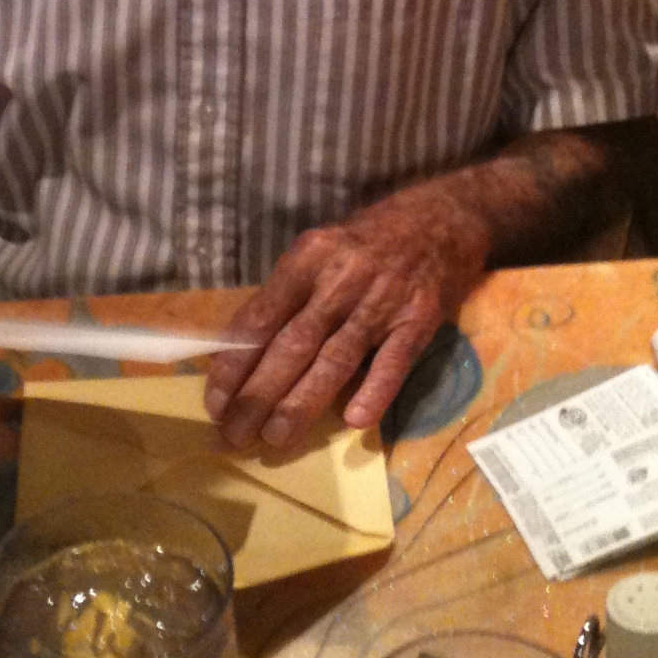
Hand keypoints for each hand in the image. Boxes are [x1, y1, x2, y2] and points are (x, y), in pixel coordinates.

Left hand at [203, 182, 492, 450]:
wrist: (441, 219)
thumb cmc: (366, 243)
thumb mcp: (319, 252)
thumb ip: (286, 297)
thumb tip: (241, 353)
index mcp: (307, 258)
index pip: (260, 318)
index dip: (234, 365)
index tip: (215, 403)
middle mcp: (341, 277)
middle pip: (293, 344)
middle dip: (258, 395)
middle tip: (234, 435)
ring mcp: (383, 298)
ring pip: (336, 357)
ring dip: (302, 401)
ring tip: (276, 438)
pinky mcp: (421, 316)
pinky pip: (395, 359)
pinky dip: (375, 390)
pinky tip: (355, 421)